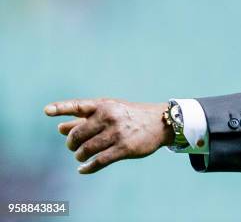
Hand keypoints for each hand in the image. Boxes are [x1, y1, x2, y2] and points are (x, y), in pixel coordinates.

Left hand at [44, 98, 174, 173]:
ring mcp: (117, 133)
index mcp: (103, 105)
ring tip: (80, 156)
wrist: (159, 123)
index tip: (46, 111)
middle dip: (71, 144)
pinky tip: (83, 169)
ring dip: (79, 156)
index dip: (61, 108)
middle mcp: (109, 117)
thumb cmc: (129, 116)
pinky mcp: (124, 148)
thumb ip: (84, 119)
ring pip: (86, 150)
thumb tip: (59, 128)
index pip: (78, 105)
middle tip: (73, 147)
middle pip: (77, 135)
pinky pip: (98, 161)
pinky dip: (87, 168)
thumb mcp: (108, 112)